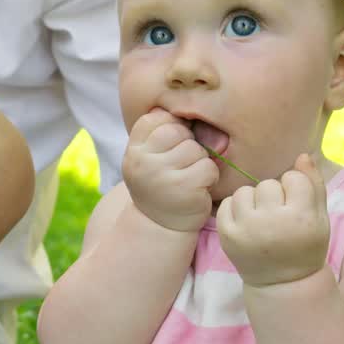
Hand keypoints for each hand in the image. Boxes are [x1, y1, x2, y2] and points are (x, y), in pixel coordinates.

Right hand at [122, 109, 218, 232]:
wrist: (161, 224)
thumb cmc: (161, 182)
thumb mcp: (152, 157)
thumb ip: (164, 133)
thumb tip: (196, 121)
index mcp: (133, 150)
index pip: (157, 118)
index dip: (172, 128)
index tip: (171, 147)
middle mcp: (142, 162)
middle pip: (178, 131)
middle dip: (187, 144)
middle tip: (182, 165)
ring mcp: (162, 177)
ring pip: (196, 149)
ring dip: (200, 161)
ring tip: (190, 177)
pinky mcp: (184, 189)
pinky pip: (208, 167)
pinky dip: (210, 177)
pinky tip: (199, 188)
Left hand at [218, 153, 328, 286]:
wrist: (283, 283)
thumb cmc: (305, 245)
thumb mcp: (320, 217)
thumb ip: (314, 184)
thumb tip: (302, 155)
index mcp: (300, 218)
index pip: (293, 178)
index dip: (296, 189)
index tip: (297, 207)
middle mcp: (272, 223)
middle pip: (268, 183)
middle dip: (275, 195)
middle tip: (279, 217)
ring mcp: (246, 230)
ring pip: (245, 191)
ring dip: (253, 200)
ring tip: (262, 219)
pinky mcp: (227, 235)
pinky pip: (227, 203)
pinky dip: (236, 210)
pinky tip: (247, 224)